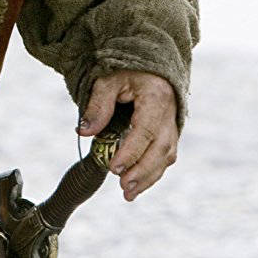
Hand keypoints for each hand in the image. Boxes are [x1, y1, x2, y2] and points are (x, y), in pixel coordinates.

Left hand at [77, 70, 178, 201]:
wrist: (149, 63)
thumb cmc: (126, 68)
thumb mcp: (107, 79)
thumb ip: (98, 105)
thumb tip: (84, 132)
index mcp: (156, 96)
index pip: (144, 130)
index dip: (131, 152)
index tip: (114, 168)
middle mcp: (169, 112)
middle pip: (160, 148)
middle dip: (142, 172)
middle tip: (123, 188)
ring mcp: (173, 123)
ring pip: (167, 155)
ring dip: (149, 177)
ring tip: (128, 194)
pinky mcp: (170, 132)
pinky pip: (166, 155)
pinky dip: (153, 172)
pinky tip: (138, 185)